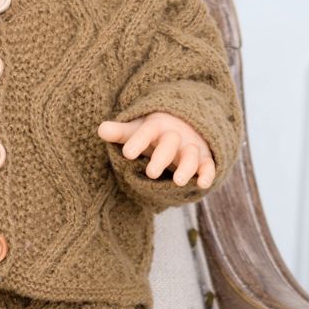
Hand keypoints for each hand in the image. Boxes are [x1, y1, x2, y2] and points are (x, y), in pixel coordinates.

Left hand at [98, 111, 216, 188]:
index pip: (146, 132)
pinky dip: (207, 173)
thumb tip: (101, 129)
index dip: (138, 141)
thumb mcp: (136, 130)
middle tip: (151, 173)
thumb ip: (120, 132)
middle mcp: (175, 135)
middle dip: (162, 157)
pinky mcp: (203, 158)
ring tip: (178, 182)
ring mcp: (190, 146)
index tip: (127, 154)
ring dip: (186, 167)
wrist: (185, 124)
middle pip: (170, 142)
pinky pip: (208, 164)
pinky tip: (202, 184)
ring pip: (191, 154)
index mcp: (156, 126)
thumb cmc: (154, 132)